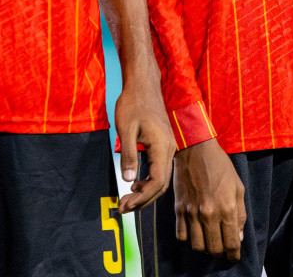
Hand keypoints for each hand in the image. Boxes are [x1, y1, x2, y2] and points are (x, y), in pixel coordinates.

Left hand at [114, 79, 174, 211]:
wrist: (143, 85)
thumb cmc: (133, 104)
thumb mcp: (126, 129)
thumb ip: (129, 155)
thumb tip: (128, 180)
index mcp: (162, 147)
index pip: (157, 182)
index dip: (141, 198)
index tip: (125, 205)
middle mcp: (169, 149)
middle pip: (160, 185)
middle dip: (142, 200)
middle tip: (122, 208)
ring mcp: (168, 147)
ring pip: (161, 178)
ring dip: (145, 192)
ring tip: (127, 200)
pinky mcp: (164, 145)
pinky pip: (159, 169)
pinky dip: (148, 181)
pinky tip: (135, 184)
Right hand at [173, 138, 246, 259]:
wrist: (195, 150)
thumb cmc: (220, 166)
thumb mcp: (238, 187)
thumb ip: (240, 214)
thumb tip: (238, 236)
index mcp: (227, 208)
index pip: (231, 243)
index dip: (234, 254)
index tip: (234, 256)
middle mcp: (209, 214)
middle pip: (214, 249)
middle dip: (221, 253)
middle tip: (223, 250)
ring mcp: (191, 213)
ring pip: (197, 246)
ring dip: (205, 247)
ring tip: (209, 241)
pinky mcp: (178, 209)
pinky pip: (181, 235)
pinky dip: (189, 238)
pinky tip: (195, 232)